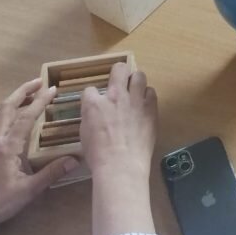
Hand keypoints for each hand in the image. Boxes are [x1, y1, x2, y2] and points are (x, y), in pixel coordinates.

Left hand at [0, 79, 77, 227]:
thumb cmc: (1, 201)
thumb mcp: (29, 190)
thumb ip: (51, 173)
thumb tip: (75, 159)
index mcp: (8, 147)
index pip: (26, 117)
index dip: (40, 101)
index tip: (53, 89)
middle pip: (7, 107)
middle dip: (23, 91)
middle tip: (39, 81)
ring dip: (12, 99)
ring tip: (27, 93)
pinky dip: (5, 111)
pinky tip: (13, 116)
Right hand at [81, 63, 157, 234]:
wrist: (121, 165)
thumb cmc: (99, 156)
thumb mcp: (85, 134)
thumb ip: (90, 117)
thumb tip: (95, 112)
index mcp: (94, 104)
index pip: (90, 89)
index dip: (93, 96)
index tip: (96, 103)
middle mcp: (115, 96)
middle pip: (119, 69)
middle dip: (119, 73)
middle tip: (120, 82)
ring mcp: (135, 100)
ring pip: (139, 75)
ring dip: (136, 82)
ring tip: (135, 92)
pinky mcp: (150, 107)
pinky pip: (151, 92)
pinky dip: (147, 97)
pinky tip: (144, 106)